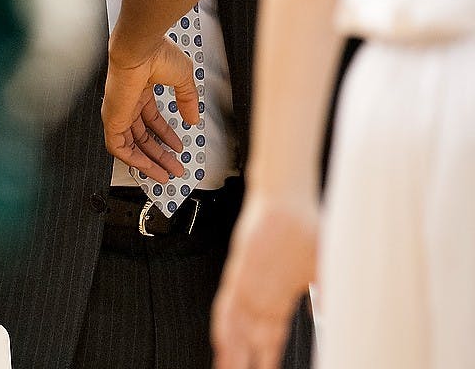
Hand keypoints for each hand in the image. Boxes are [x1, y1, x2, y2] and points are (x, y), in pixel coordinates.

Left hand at [102, 34, 199, 179]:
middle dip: (160, 154)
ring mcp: (119, 112)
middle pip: (143, 136)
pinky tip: (148, 167)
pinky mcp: (112, 120)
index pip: (152, 120)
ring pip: (131, 146)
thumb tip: (193, 119)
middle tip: (173, 168)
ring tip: (165, 175)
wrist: (140, 48)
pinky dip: (133, 160)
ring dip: (149, 162)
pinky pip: (119, 147)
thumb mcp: (183, 79)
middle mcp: (129, 102)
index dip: (166, 136)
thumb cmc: (156, 53)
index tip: (178, 148)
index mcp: (142, 90)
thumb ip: (188, 101)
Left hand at [211, 195, 317, 368]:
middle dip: (246, 362)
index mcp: (280, 297)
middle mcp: (260, 294)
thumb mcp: (322, 265)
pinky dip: (224, 324)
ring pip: (235, 327)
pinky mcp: (237, 270)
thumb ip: (325, 293)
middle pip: (251, 340)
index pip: (271, 338)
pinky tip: (221, 341)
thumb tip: (328, 315)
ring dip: (231, 351)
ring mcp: (247, 283)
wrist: (286, 197)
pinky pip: (227, 302)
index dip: (267, 358)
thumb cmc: (304, 224)